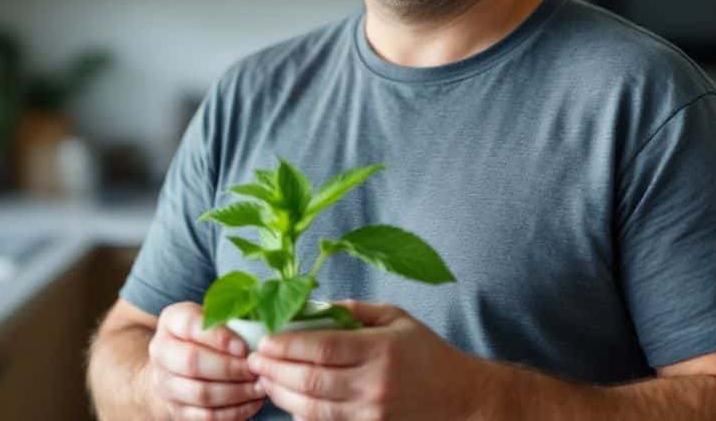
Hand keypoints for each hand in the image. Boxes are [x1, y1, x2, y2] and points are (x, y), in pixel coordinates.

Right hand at [147, 301, 267, 419]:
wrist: (178, 366)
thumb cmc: (208, 337)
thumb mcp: (215, 319)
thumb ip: (233, 321)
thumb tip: (262, 335)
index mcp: (171, 320)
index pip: (190, 325)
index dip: (219, 337)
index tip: (244, 348)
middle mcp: (161, 351)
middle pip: (192, 362)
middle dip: (230, 368)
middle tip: (254, 369)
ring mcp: (165, 383)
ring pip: (200, 393)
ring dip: (235, 392)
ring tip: (258, 387)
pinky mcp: (176, 410)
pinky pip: (206, 416)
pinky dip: (233, 411)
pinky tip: (251, 402)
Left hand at [246, 300, 483, 420]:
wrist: (462, 398)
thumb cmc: (426, 353)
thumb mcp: (395, 318)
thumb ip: (353, 310)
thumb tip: (312, 305)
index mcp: (379, 348)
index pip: (321, 348)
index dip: (285, 346)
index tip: (263, 341)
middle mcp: (374, 384)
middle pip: (310, 380)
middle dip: (274, 371)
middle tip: (253, 361)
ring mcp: (372, 413)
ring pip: (313, 408)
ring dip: (282, 395)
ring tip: (264, 381)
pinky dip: (304, 415)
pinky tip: (290, 402)